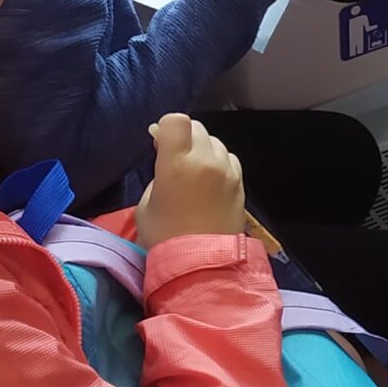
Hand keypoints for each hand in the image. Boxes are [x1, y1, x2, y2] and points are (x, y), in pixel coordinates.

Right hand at [135, 114, 246, 247]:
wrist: (201, 265)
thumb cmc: (164, 237)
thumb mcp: (147, 203)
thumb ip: (158, 173)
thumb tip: (166, 156)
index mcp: (177, 162)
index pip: (176, 120)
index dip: (166, 127)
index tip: (159, 142)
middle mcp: (206, 160)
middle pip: (196, 127)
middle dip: (183, 136)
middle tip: (174, 156)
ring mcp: (228, 170)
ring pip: (214, 142)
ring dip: (202, 148)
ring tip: (193, 169)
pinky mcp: (240, 183)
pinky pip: (228, 158)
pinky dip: (218, 161)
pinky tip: (209, 179)